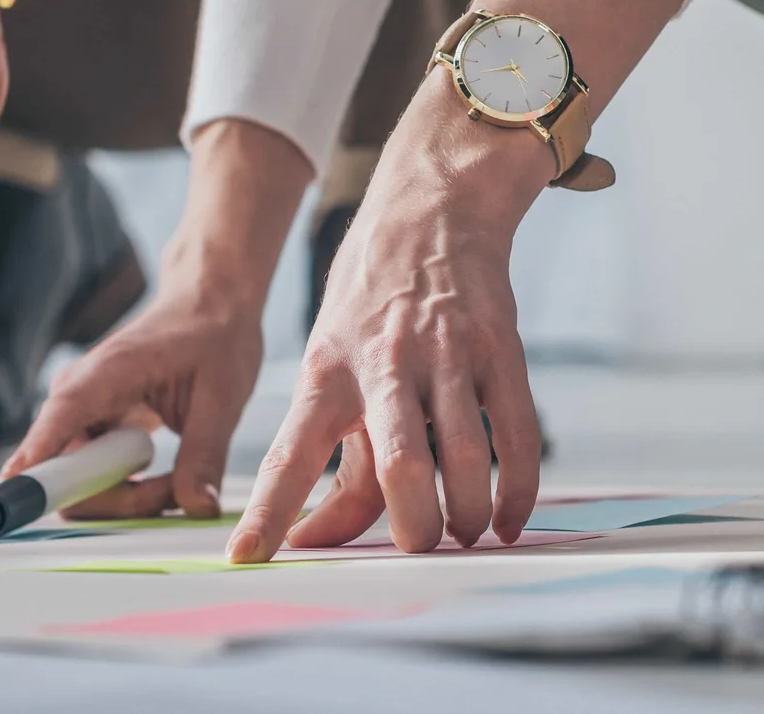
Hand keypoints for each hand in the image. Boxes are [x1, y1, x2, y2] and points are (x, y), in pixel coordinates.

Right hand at [3, 119, 311, 518]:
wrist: (211, 303)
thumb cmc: (216, 335)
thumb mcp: (223, 396)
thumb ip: (206, 454)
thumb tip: (197, 508)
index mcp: (102, 375)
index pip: (53, 430)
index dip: (36, 475)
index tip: (20, 509)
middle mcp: (77, 396)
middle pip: (66, 476)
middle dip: (119, 498)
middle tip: (176, 490)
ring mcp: (81, 414)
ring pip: (81, 484)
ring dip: (129, 496)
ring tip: (180, 477)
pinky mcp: (93, 429)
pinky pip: (95, 478)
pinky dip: (131, 488)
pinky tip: (166, 474)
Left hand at [227, 80, 550, 560]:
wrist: (432, 206)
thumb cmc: (369, 300)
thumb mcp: (331, 363)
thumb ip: (333, 456)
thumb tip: (316, 537)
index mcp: (326, 371)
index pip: (289, 452)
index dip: (270, 510)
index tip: (247, 556)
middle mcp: (384, 362)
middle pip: (400, 465)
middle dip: (413, 528)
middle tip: (417, 546)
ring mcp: (447, 352)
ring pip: (463, 455)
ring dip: (465, 515)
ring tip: (462, 532)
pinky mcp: (499, 346)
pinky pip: (516, 432)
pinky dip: (516, 489)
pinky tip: (506, 518)